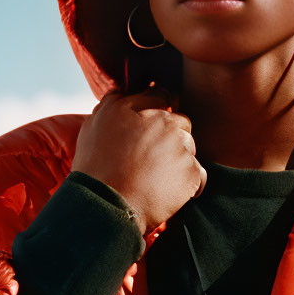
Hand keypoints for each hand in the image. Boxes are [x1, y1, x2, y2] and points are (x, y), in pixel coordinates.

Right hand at [71, 84, 206, 235]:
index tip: (153, 128)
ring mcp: (180, 146)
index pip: (161, 95)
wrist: (104, 205)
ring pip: (190, 147)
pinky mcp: (191, 171)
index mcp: (141, 107)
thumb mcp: (94, 123)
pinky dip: (188, 183)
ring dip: (180, 158)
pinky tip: (169, 191)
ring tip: (158, 177)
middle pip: (180, 122)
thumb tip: (125, 89)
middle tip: (153, 158)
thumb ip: (113, 101)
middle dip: (172, 136)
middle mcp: (164, 122)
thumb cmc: (95, 166)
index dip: (158, 111)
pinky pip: (199, 174)